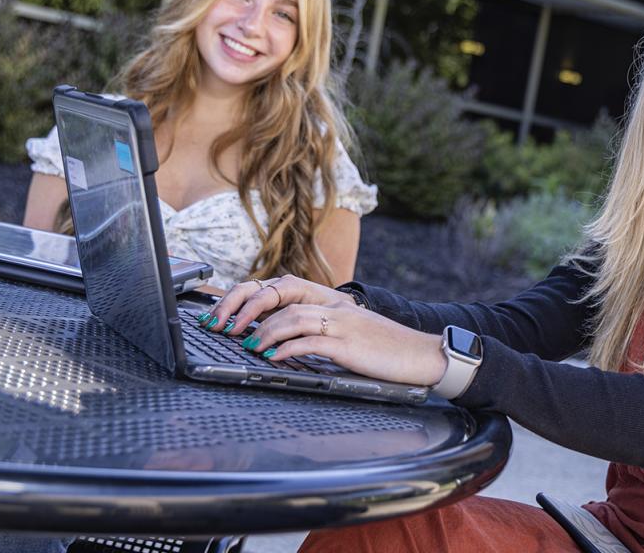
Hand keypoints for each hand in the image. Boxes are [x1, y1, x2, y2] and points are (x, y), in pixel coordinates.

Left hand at [207, 275, 447, 387]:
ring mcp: (341, 321)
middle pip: (279, 292)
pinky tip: (272, 358)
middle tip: (223, 327)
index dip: (248, 296)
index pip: (281, 284)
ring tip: (245, 345)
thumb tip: (275, 338)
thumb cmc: (382, 348)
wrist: (420, 355)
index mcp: (330, 298)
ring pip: (291, 315)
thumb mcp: (346, 330)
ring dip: (262, 330)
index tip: (224, 314)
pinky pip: (310, 341)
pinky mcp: (348, 344)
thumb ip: (316, 328)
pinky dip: (286, 348)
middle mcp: (333, 303)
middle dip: (245, 308)